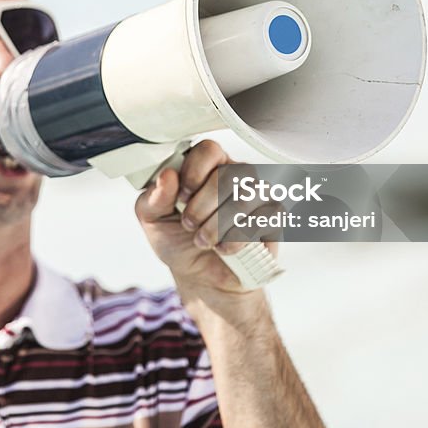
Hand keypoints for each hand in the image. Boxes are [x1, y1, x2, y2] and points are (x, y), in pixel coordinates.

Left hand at [134, 140, 277, 307]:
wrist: (201, 278)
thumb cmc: (178, 242)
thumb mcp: (154, 220)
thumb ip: (154, 197)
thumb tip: (167, 176)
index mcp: (207, 167)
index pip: (209, 150)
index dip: (194, 172)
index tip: (182, 197)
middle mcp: (235, 174)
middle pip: (228, 174)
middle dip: (202, 206)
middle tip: (189, 225)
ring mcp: (258, 194)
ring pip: (245, 197)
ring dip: (217, 225)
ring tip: (202, 241)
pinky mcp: (273, 217)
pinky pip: (263, 219)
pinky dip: (236, 239)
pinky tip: (223, 248)